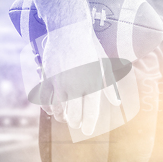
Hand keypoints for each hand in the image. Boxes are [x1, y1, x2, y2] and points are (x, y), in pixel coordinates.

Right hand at [40, 19, 118, 134]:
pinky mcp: (47, 78)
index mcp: (92, 83)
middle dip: (75, 122)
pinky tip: (53, 109)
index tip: (86, 131)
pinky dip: (49, 107)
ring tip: (66, 117)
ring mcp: (59, 83)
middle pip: (74, 114)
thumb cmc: (89, 47)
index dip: (88, 124)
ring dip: (62, 116)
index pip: (90, 111)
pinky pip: (46, 100)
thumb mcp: (104, 64)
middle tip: (76, 124)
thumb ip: (109, 86)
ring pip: (59, 109)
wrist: (68, 29)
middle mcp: (75, 85)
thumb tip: (117, 102)